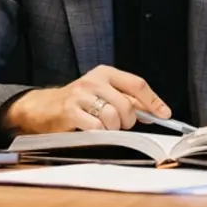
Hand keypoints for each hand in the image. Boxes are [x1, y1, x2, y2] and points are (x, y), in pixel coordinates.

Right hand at [1, 65, 170, 134]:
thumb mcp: (102, 93)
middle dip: (128, 121)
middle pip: (127, 105)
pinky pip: (97, 127)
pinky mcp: (70, 111)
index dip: (153, 101)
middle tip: (120, 125)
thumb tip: (152, 111)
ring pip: (113, 117)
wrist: (42, 107)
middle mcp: (94, 80)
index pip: (137, 84)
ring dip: (113, 129)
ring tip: (104, 127)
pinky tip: (92, 130)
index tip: (165, 114)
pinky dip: (100, 134)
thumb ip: (125, 99)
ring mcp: (81, 95)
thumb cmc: (77, 101)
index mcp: (105, 73)